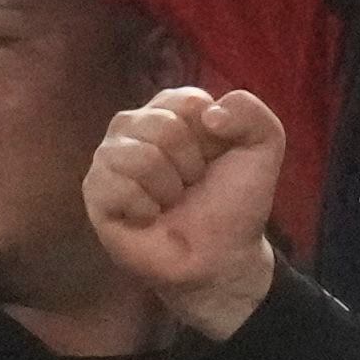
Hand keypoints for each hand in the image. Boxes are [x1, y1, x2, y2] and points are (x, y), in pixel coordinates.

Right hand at [87, 86, 282, 336]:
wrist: (222, 258)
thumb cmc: (234, 202)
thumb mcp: (263, 147)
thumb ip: (251, 111)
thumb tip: (209, 113)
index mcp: (170, 109)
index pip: (187, 101)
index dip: (212, 138)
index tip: (215, 161)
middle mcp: (134, 127)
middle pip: (163, 125)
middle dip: (191, 164)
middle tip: (192, 186)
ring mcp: (110, 158)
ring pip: (140, 155)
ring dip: (169, 187)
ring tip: (171, 201)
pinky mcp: (95, 192)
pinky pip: (117, 185)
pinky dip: (145, 207)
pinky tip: (149, 216)